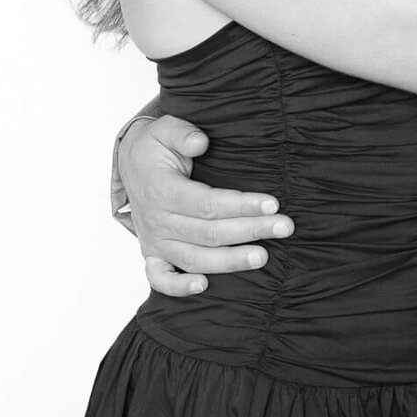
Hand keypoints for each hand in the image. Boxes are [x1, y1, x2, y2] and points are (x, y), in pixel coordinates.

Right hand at [118, 114, 293, 297]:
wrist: (131, 165)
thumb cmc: (155, 147)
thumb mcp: (165, 128)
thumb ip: (182, 133)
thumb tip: (201, 142)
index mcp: (162, 190)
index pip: (206, 203)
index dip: (241, 205)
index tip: (272, 203)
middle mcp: (157, 220)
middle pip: (208, 232)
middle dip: (250, 230)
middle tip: (285, 226)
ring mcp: (154, 241)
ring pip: (194, 258)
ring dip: (229, 261)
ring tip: (263, 257)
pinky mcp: (153, 254)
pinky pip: (160, 278)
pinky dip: (178, 287)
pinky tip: (204, 286)